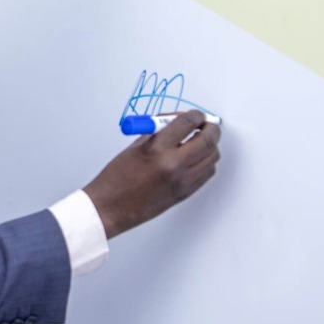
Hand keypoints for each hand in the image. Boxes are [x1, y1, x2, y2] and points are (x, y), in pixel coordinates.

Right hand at [82, 111, 219, 239]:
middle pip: (208, 140)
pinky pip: (207, 173)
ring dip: (210, 146)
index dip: (195, 115)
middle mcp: (173, 165)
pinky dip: (206, 162)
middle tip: (207, 125)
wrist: (111, 208)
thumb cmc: (117, 178)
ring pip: (212, 157)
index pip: (187, 123)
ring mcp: (182, 181)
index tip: (196, 115)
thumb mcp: (135, 147)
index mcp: (157, 149)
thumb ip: (159, 133)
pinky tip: (196, 158)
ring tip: (200, 142)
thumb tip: (178, 123)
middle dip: (210, 128)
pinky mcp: (185, 193)